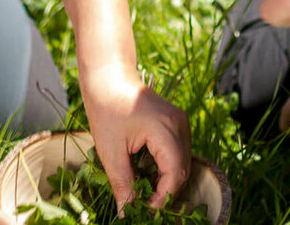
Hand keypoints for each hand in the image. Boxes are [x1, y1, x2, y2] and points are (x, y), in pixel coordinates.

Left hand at [79, 65, 191, 212]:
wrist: (109, 78)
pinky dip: (167, 166)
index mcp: (165, 128)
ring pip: (183, 161)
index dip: (162, 197)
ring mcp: (179, 120)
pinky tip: (149, 173)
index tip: (143, 210)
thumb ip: (123, 184)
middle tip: (143, 205)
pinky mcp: (175, 121)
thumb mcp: (111, 151)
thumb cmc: (107, 109)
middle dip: (165, 191)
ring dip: (167, 180)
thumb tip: (127, 212)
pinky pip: (178, 150)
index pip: (175, 173)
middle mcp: (179, 124)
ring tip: (145, 191)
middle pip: (183, 169)